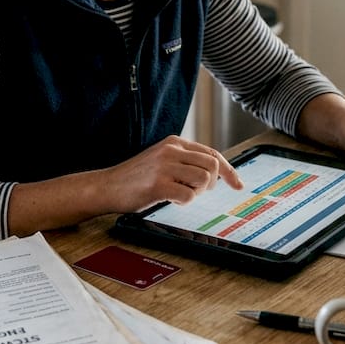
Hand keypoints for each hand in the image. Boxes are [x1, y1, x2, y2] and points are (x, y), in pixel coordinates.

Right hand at [105, 136, 243, 212]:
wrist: (106, 186)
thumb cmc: (136, 178)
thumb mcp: (162, 160)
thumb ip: (185, 161)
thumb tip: (216, 174)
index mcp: (174, 142)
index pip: (212, 153)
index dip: (229, 170)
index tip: (238, 184)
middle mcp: (171, 150)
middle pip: (213, 166)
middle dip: (212, 184)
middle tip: (197, 192)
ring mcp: (164, 166)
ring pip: (204, 180)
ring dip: (197, 193)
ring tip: (181, 195)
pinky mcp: (158, 184)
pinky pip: (188, 195)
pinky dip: (185, 201)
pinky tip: (172, 200)